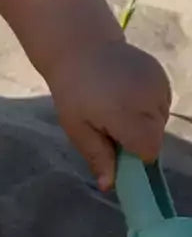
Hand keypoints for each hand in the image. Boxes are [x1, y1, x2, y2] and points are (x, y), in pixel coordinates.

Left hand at [48, 39, 170, 190]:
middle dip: (136, 141)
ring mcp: (159, 86)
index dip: (135, 158)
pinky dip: (147, 108)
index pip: (149, 150)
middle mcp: (149, 100)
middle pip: (155, 138)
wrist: (82, 50)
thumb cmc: (73, 93)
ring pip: (160, 121)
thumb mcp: (78, 129)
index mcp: (126, 114)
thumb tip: (110, 186)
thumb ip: (98, 156)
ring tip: (115, 110)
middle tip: (109, 128)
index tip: (117, 154)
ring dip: (142, 123)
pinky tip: (126, 97)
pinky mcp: (162, 77)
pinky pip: (161, 104)